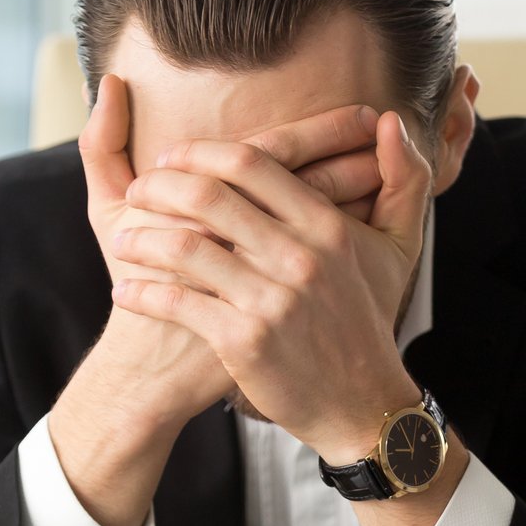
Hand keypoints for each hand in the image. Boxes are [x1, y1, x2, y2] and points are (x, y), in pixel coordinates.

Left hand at [49, 82, 387, 525]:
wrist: (362, 405)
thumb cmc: (369, 320)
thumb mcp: (399, 248)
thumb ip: (403, 178)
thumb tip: (390, 120)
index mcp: (327, 227)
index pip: (252, 164)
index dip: (200, 153)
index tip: (171, 157)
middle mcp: (299, 258)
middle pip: (208, 196)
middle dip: (158, 187)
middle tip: (136, 192)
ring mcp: (270, 301)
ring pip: (185, 247)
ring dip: (141, 239)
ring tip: (122, 241)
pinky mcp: (244, 342)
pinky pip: (178, 303)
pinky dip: (143, 293)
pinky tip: (125, 292)